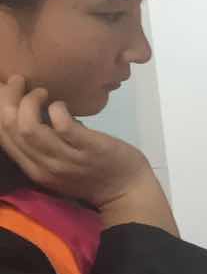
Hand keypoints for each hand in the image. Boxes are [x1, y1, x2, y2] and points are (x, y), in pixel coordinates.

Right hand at [0, 77, 174, 232]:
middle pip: (11, 129)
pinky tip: (62, 104)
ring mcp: (67, 159)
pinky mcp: (90, 149)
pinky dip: (57, 109)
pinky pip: (64, 126)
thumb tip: (32, 110)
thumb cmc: (93, 174)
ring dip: (30, 102)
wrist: (128, 192)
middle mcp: (45, 167)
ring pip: (29, 128)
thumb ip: (44, 144)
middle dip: (8, 99)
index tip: (4, 90)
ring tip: (41, 91)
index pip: (3, 137)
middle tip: (18, 81)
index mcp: (33, 169)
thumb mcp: (58, 165)